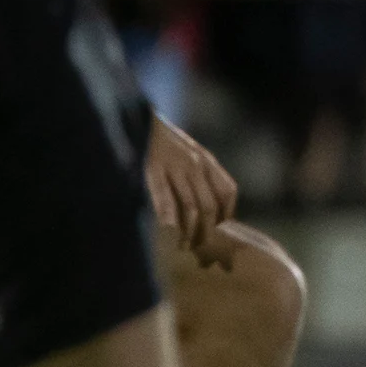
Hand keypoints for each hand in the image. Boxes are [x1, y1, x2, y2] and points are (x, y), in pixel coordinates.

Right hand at [145, 117, 238, 260]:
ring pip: (190, 206)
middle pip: (210, 205)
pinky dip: (168, 216)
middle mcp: (195, 164)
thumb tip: (204, 199)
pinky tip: (169, 232)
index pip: (227, 191)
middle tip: (202, 248)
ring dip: (189, 231)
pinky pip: (164, 197)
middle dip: (207, 230)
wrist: (138, 118)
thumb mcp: (187, 150)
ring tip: (184, 247)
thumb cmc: (160, 138)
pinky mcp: (152, 170)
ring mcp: (175, 167)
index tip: (219, 229)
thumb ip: (198, 171)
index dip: (227, 212)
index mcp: (205, 159)